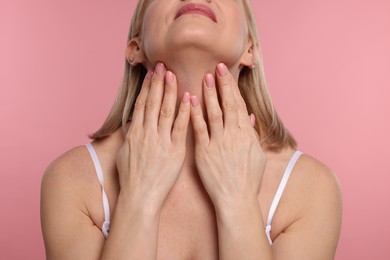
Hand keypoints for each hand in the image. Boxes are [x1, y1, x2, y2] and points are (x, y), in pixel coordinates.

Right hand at [116, 63, 190, 211]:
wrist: (140, 197)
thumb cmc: (132, 178)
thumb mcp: (125, 154)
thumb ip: (130, 136)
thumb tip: (134, 123)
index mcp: (135, 133)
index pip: (142, 104)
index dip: (147, 87)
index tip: (152, 73)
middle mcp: (147, 134)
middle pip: (153, 102)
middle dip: (158, 83)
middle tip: (163, 65)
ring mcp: (161, 141)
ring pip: (166, 111)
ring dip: (170, 91)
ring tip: (174, 75)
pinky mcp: (175, 151)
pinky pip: (180, 128)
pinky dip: (184, 112)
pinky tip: (189, 98)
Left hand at [190, 63, 265, 210]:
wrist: (235, 200)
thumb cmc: (247, 180)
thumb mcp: (256, 156)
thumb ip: (252, 134)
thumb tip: (250, 117)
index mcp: (246, 135)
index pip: (238, 105)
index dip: (231, 88)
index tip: (226, 73)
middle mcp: (233, 136)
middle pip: (227, 105)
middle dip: (222, 85)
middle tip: (215, 67)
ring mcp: (218, 143)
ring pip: (213, 113)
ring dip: (208, 94)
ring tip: (203, 77)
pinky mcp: (204, 152)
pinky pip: (198, 130)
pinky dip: (194, 114)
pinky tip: (189, 100)